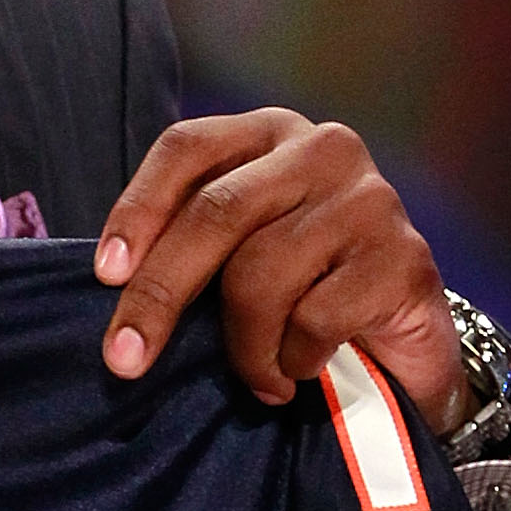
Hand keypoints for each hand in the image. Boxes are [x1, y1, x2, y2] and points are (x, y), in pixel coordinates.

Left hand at [94, 109, 467, 431]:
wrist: (405, 343)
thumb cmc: (303, 291)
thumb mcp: (239, 252)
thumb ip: (191, 243)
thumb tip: (112, 283)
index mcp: (269, 134)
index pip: (188, 147)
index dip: (139, 209)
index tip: (105, 275)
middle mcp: (322, 150)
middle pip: (217, 212)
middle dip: (160, 293)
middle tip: (125, 360)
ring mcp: (370, 199)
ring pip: (261, 275)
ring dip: (243, 347)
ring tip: (254, 376)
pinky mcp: (404, 258)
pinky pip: (314, 319)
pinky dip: (293, 361)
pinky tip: (302, 372)